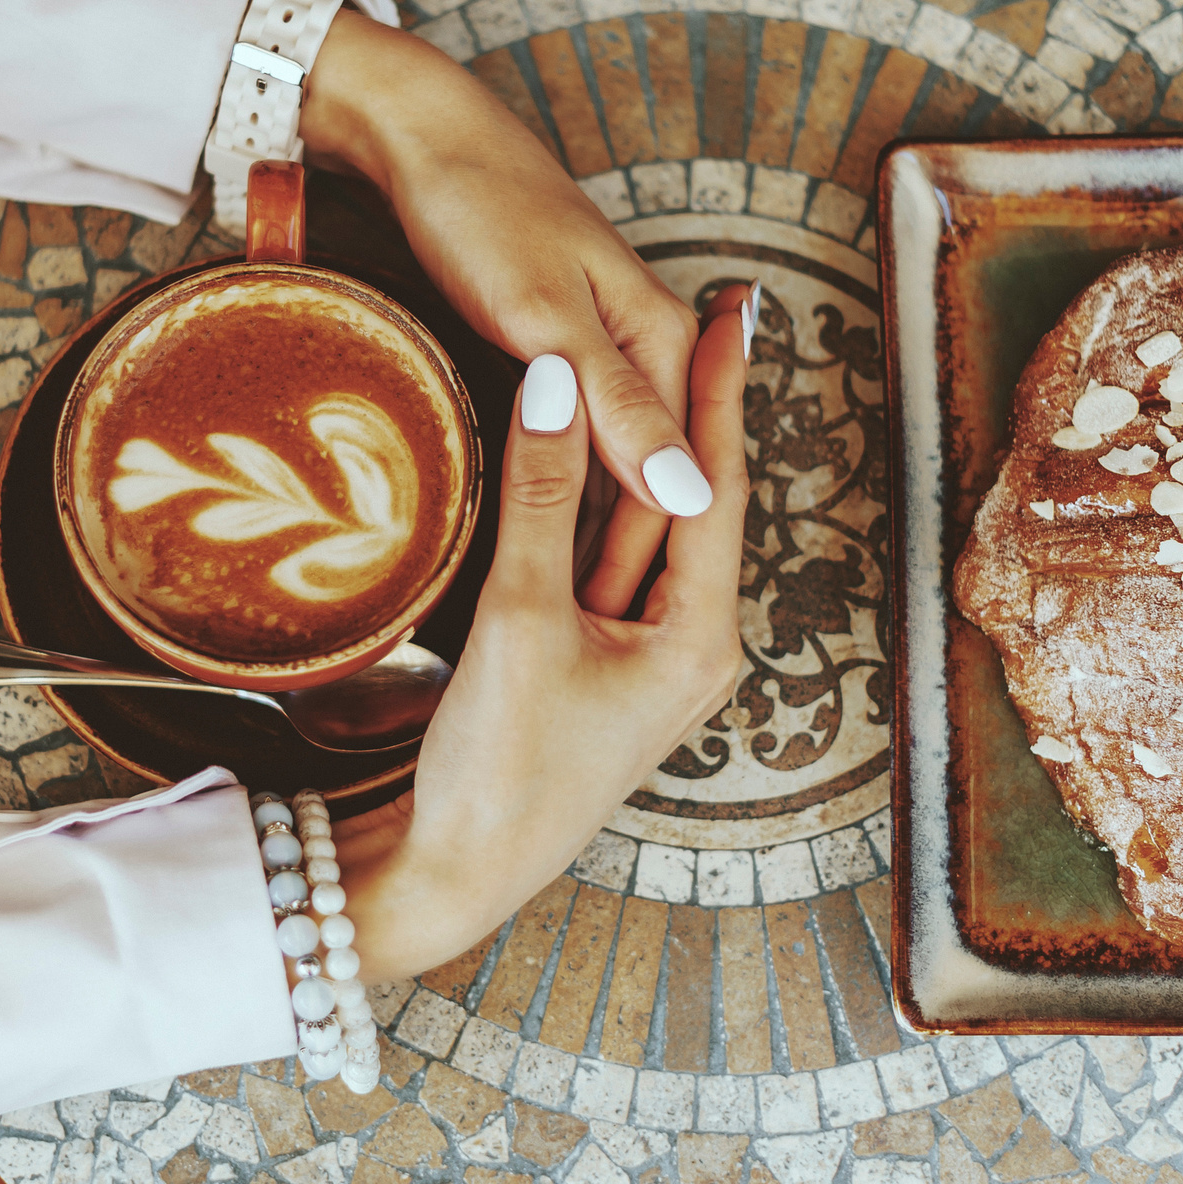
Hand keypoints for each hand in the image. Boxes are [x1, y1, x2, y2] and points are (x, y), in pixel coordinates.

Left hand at [301, 12, 703, 614]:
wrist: (426, 136)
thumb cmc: (483, 212)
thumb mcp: (546, 317)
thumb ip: (615, 409)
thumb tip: (689, 497)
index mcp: (663, 343)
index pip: (674, 481)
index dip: (640, 560)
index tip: (599, 633)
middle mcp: (650, 350)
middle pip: (652, 480)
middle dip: (621, 562)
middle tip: (572, 644)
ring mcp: (606, 351)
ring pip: (615, 466)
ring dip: (592, 535)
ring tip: (554, 614)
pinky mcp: (561, 352)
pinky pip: (580, 441)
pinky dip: (562, 492)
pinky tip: (533, 537)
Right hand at [329, 285, 753, 983]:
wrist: (454, 872)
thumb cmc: (500, 770)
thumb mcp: (522, 618)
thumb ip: (543, 493)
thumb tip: (559, 381)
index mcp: (700, 639)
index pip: (717, 486)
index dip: (719, 391)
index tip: (729, 311)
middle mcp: (691, 647)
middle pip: (694, 502)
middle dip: (696, 407)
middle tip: (711, 311)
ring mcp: (645, 659)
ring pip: (648, 531)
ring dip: (645, 450)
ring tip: (649, 360)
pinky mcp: (599, 668)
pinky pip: (610, 565)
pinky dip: (602, 504)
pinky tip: (587, 455)